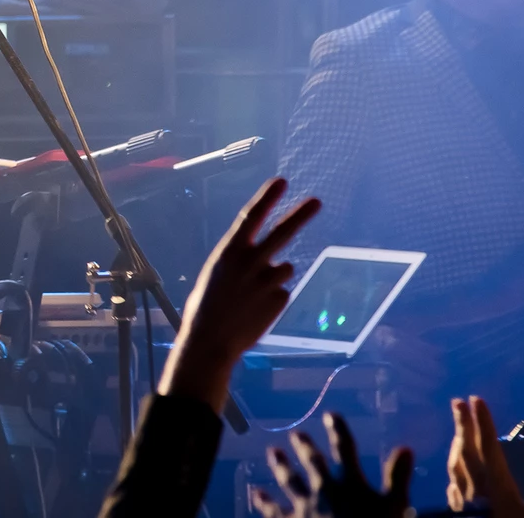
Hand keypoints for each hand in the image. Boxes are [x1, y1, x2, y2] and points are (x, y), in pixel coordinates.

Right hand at [158, 177, 319, 409]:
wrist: (211, 341)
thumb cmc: (206, 307)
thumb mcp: (217, 274)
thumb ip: (241, 262)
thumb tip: (274, 260)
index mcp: (229, 251)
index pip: (251, 216)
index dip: (266, 197)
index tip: (281, 181)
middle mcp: (251, 261)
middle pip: (281, 232)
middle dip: (300, 215)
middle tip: (317, 201)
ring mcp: (268, 280)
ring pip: (283, 268)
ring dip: (272, 278)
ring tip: (250, 297)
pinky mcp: (280, 299)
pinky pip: (281, 291)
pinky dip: (271, 299)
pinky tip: (255, 311)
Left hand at [253, 413, 412, 517]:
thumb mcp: (393, 506)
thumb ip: (397, 478)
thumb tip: (406, 447)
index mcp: (348, 483)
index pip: (344, 450)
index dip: (338, 431)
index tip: (331, 415)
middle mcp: (323, 489)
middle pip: (312, 463)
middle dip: (305, 447)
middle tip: (296, 434)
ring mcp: (303, 505)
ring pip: (289, 481)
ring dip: (281, 466)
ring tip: (273, 452)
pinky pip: (273, 510)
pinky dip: (263, 501)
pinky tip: (255, 493)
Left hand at [447, 395, 523, 516]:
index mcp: (496, 488)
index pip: (487, 447)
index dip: (482, 422)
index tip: (475, 399)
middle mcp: (474, 490)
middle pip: (466, 450)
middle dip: (463, 425)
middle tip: (457, 402)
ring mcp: (461, 501)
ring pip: (455, 465)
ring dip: (457, 443)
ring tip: (458, 427)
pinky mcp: (454, 512)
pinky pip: (452, 483)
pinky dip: (454, 467)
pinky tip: (455, 466)